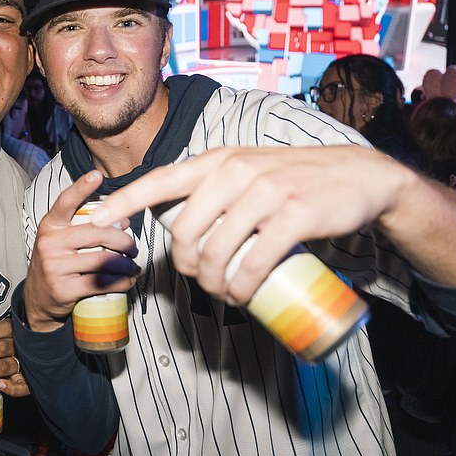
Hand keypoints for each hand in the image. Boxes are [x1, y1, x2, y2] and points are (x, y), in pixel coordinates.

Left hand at [0, 320, 28, 396]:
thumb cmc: (5, 345)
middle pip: (2, 348)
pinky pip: (22, 386)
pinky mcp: (28, 380)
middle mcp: (20, 346)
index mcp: (13, 331)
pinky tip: (0, 385)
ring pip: (6, 366)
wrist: (30, 358)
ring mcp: (26, 363)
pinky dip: (11, 387)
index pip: (4, 328)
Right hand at [22, 170, 138, 332]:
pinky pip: (101, 282)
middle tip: (133, 248)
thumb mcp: (62, 240)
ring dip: (126, 265)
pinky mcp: (64, 289)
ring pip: (103, 260)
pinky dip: (121, 282)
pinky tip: (127, 280)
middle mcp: (50, 243)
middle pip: (97, 233)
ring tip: (132, 267)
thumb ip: (88, 226)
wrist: (38, 298)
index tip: (97, 175)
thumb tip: (124, 217)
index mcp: (50, 225)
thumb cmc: (57, 263)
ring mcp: (55, 266)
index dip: (81, 188)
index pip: (65, 202)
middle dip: (123, 241)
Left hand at [89, 146, 410, 302]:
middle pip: (184, 233)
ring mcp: (264, 192)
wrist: (359, 176)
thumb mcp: (247, 169)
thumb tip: (176, 224)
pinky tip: (242, 295)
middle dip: (185, 267)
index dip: (124, 202)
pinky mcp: (294, 215)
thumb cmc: (294, 179)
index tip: (97, 219)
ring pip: (216, 253)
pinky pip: (254, 262)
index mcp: (216, 160)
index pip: (159, 181)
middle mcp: (234, 172)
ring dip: (213, 285)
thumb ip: (213, 187)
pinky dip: (242, 287)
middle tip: (199, 280)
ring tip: (223, 293)